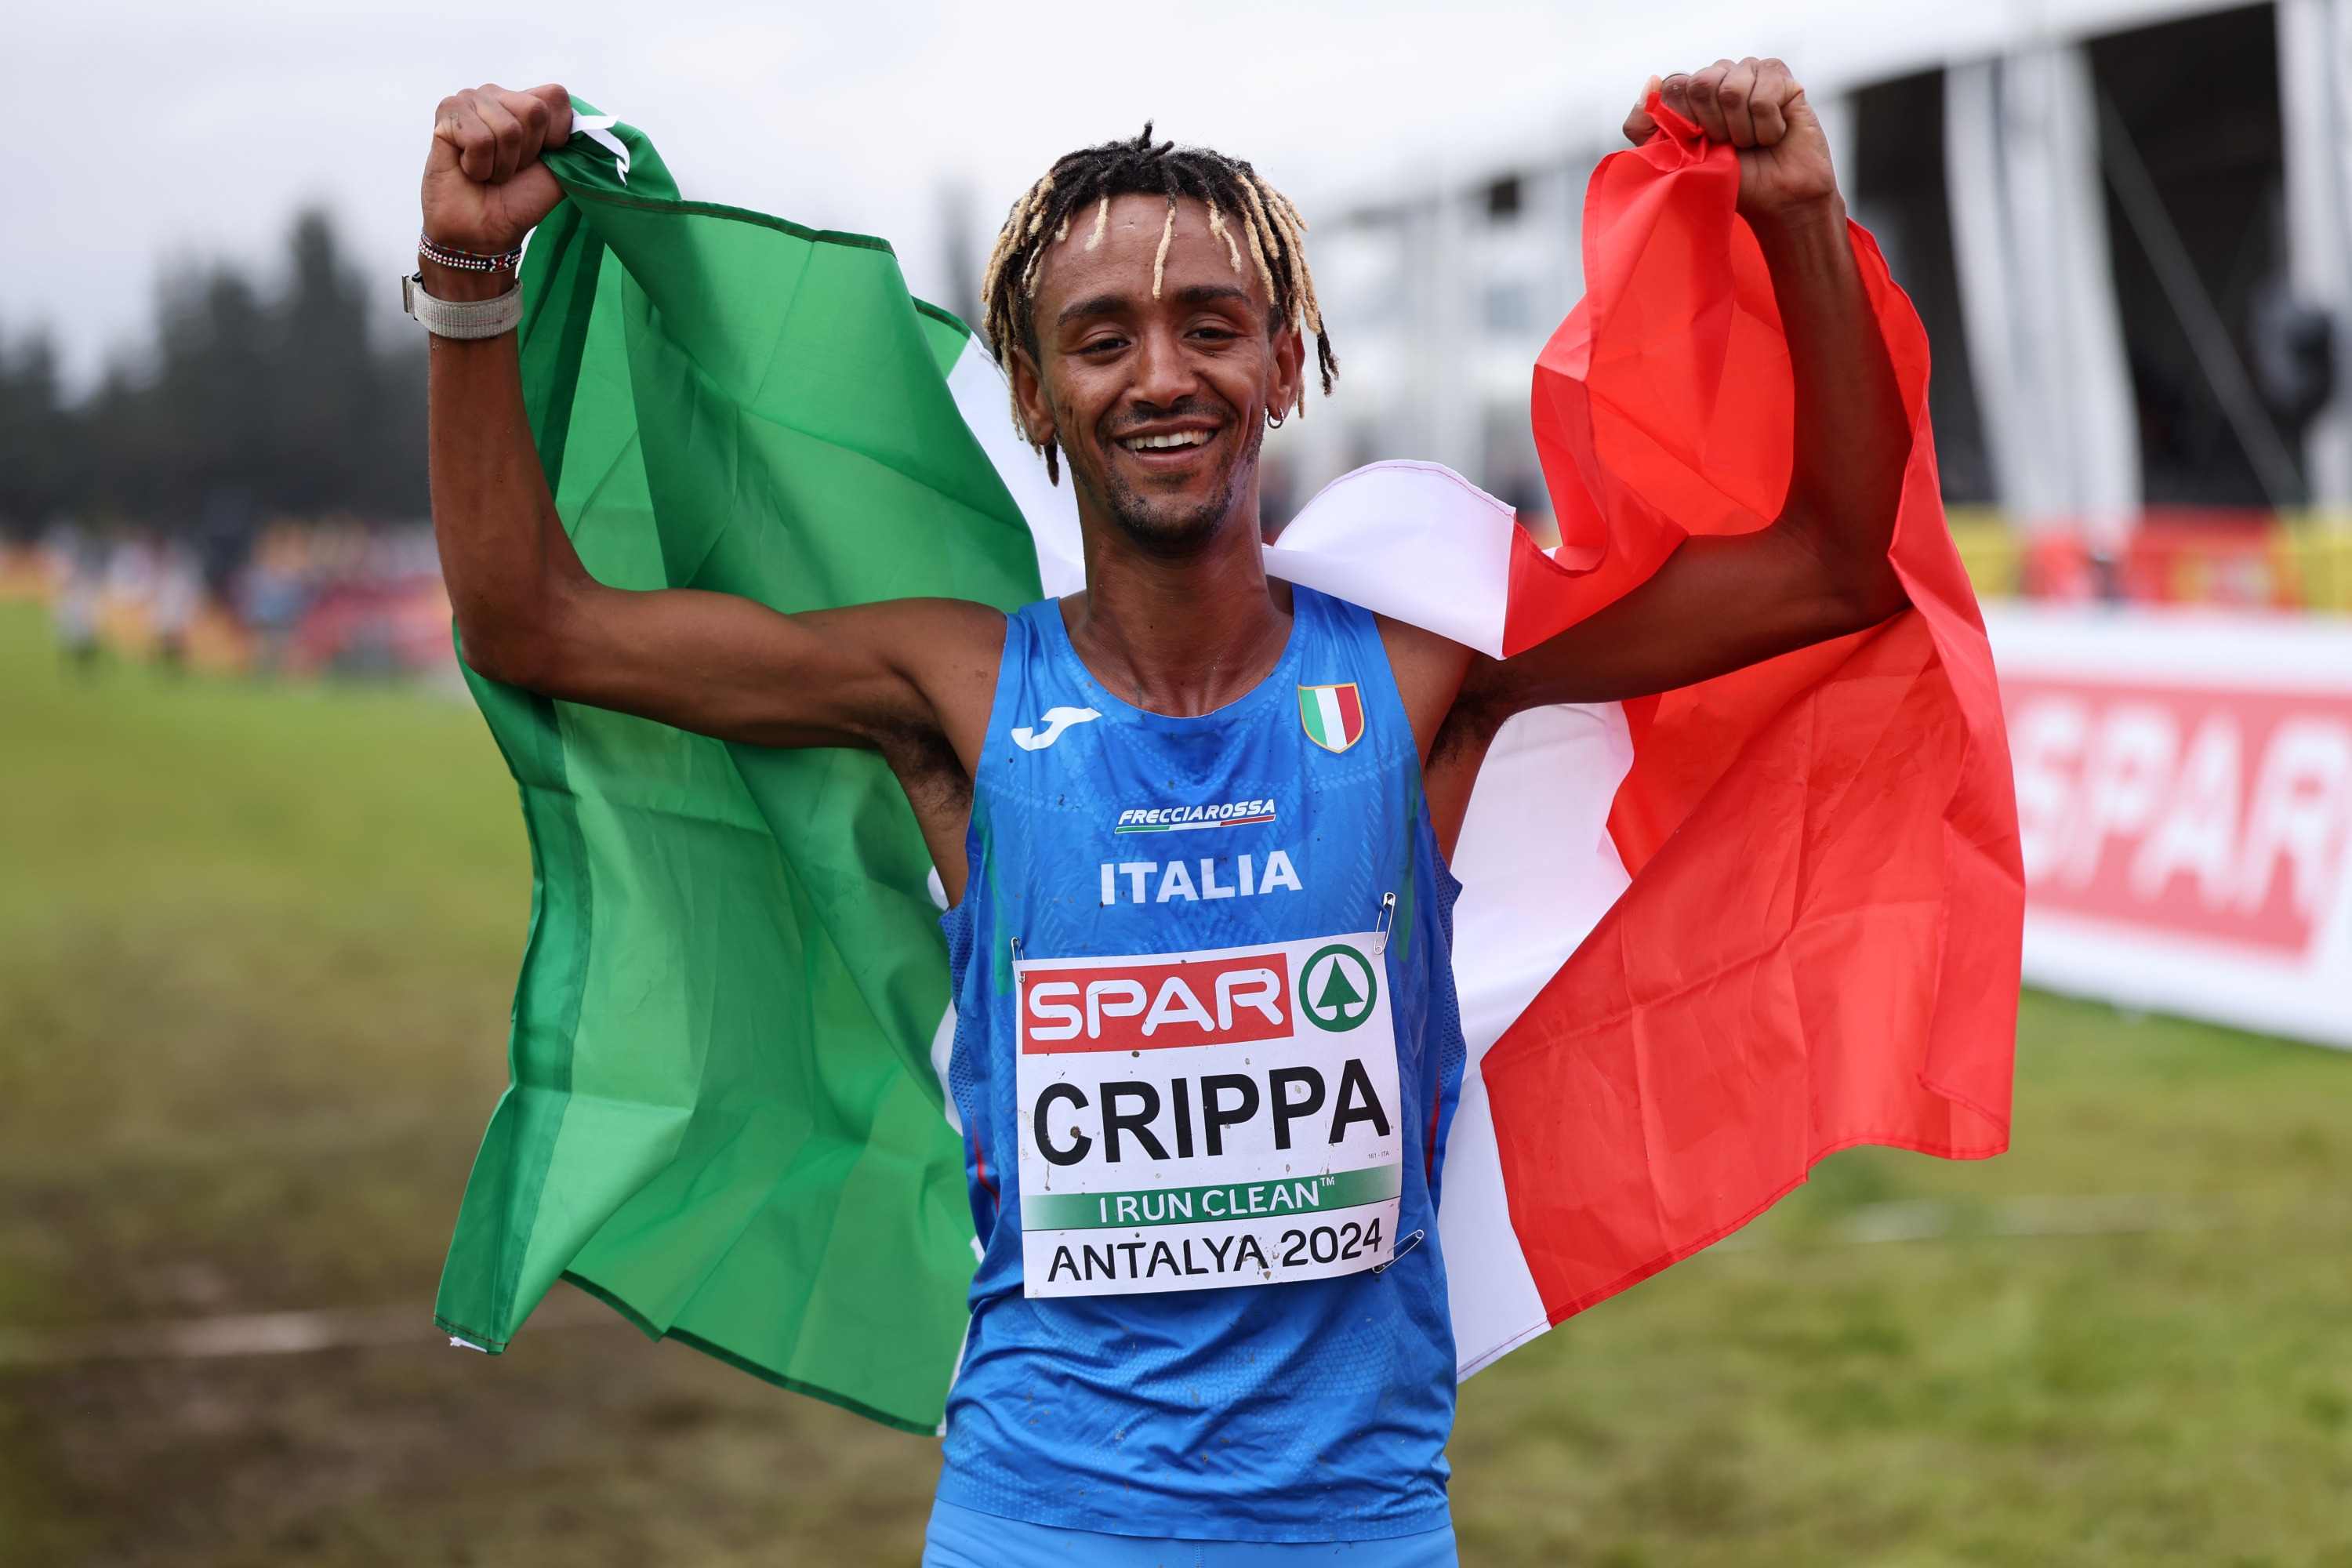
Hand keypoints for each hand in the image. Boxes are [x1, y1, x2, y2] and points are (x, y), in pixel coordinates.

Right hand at [420, 83, 572, 259]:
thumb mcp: (559, 173)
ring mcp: (471, 99)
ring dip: (501, 165)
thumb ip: (577, 145)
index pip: (556, 97)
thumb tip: (593, 128)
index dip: (555, 137)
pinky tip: (468, 169)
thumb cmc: (518, 201)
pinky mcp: (447, 112)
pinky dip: (478, 165)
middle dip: (526, 153)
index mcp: (528, 104)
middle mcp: (499, 95)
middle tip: (508, 170)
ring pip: (507, 128)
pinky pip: (478, 138)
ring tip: (487, 172)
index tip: (537, 160)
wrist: (483, 231)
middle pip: (534, 111)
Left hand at [1622, 58, 1836, 223]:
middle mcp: (1720, 74)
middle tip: (1729, 144)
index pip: (1674, 86)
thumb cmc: (1726, 178)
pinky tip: (1773, 134)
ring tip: (1752, 141)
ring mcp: (1751, 71)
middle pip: (1701, 83)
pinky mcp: (1782, 77)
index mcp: (1691, 90)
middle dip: (1713, 126)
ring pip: (1733, 90)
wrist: (1774, 196)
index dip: (1686, 120)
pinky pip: (1764, 97)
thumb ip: (1643, 125)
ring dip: (1742, 131)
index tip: (1700, 142)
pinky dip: (1767, 128)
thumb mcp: (1671, 159)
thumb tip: (1652, 80)